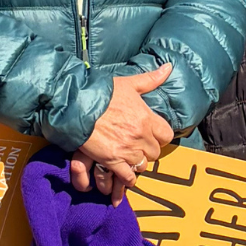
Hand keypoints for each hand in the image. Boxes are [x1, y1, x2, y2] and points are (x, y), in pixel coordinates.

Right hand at [69, 65, 175, 200]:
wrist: (77, 104)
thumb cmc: (102, 92)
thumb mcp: (129, 83)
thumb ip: (150, 79)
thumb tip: (168, 67)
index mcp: (147, 117)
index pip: (167, 135)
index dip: (160, 136)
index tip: (152, 134)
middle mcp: (140, 135)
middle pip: (155, 152)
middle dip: (148, 150)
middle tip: (138, 146)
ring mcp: (127, 149)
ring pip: (142, 165)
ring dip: (137, 162)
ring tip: (129, 157)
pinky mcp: (112, 160)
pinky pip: (128, 176)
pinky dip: (127, 178)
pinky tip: (124, 173)